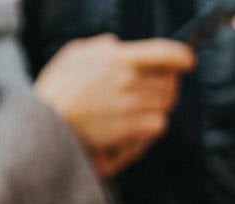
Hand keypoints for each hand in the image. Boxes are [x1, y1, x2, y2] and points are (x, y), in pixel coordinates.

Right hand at [33, 35, 193, 176]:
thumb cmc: (57, 88)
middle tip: (155, 90)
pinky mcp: (130, 128)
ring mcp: (131, 105)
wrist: (46, 123)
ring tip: (137, 109)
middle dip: (165, 86)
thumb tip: (116, 44)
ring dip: (156, 107)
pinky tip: (136, 125)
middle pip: (168, 83)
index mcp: (119, 58)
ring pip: (164, 105)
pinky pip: (157, 124)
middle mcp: (129, 80)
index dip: (181, 55)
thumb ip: (99, 47)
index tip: (187, 60)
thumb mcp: (74, 54)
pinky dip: (151, 126)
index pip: (163, 52)